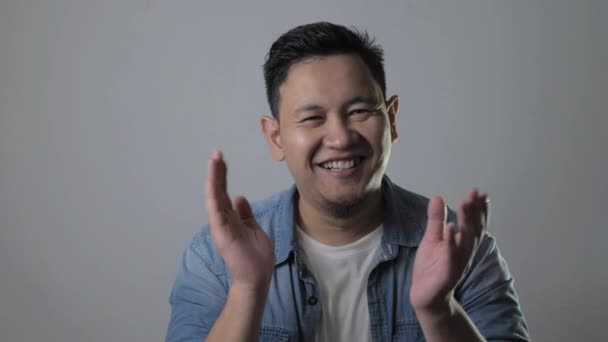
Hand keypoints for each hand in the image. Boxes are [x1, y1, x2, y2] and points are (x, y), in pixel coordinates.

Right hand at [205, 151, 274, 291]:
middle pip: (217, 192)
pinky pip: (216, 211)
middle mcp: (223, 220)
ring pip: (214, 198)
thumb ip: (245, 213)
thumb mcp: (253, 228)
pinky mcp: (222, 233)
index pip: (224, 193)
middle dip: (216, 172)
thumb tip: (240, 197)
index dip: (222, 176)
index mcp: (230, 218)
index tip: (221, 159)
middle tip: (216, 153)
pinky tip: (213, 182)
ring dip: (213, 179)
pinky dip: (213, 196)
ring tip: (214, 161)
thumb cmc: (255, 256)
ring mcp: (221, 226)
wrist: (256, 277)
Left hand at [410, 189, 487, 313]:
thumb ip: (436, 219)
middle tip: (475, 194)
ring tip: (465, 204)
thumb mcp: (432, 238)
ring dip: (466, 222)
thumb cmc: (431, 267)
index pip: (474, 224)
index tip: (480, 192)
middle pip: (473, 229)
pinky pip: (451, 255)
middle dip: (475, 211)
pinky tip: (451, 227)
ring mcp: (457, 262)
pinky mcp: (447, 272)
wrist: (424, 294)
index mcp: (462, 244)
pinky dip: (452, 241)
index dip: (478, 209)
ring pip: (466, 241)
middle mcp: (464, 252)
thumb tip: (438, 197)